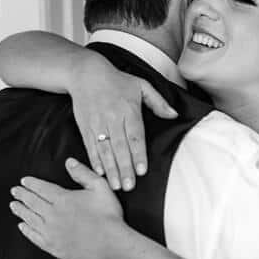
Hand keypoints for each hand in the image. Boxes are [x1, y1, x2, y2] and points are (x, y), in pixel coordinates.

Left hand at [11, 157, 125, 258]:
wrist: (111, 245)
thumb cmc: (108, 216)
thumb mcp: (100, 187)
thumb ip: (83, 173)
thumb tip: (69, 162)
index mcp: (63, 199)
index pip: (41, 188)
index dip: (31, 184)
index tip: (24, 181)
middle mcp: (52, 215)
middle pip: (32, 202)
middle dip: (22, 195)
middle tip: (14, 191)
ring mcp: (50, 232)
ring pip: (30, 218)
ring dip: (20, 210)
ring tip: (14, 205)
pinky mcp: (52, 246)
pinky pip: (33, 236)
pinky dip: (26, 230)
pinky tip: (22, 226)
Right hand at [69, 51, 176, 191]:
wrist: (86, 73)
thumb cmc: (117, 80)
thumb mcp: (141, 85)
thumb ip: (158, 102)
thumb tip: (173, 114)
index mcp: (129, 109)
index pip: (135, 136)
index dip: (138, 154)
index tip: (141, 170)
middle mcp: (112, 118)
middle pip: (119, 147)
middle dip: (124, 168)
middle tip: (129, 186)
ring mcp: (97, 123)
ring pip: (104, 150)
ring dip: (110, 169)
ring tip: (115, 185)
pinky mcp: (86, 126)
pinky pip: (90, 146)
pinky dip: (94, 160)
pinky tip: (99, 173)